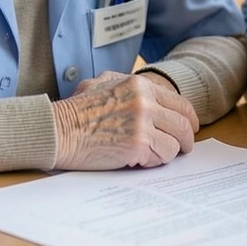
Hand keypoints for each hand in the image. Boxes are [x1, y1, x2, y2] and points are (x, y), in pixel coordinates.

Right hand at [52, 71, 199, 169]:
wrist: (57, 130)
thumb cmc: (74, 111)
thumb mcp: (101, 84)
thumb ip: (127, 85)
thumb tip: (148, 94)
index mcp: (139, 84)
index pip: (178, 102)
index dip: (187, 118)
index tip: (188, 128)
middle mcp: (145, 100)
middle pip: (184, 122)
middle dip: (186, 138)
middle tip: (185, 148)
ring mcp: (143, 122)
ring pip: (176, 141)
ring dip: (169, 151)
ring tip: (155, 155)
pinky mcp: (138, 144)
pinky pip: (163, 156)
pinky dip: (156, 161)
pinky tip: (141, 161)